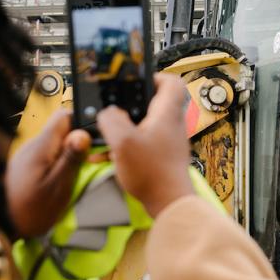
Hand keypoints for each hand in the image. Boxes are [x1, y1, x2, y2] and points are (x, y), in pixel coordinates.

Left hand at [5, 110, 90, 238]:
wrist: (7, 227)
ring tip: (70, 175)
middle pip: (59, 130)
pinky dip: (55, 163)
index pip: (63, 117)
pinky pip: (45, 155)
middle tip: (83, 165)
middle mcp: (31, 146)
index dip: (80, 125)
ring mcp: (25, 155)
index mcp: (41, 147)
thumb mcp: (59, 186)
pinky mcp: (24, 165)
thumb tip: (83, 133)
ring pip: (53, 143)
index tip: (90, 143)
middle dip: (75, 143)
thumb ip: (71, 158)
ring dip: (66, 154)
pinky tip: (57, 180)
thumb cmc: (35, 210)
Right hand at [97, 74, 193, 216]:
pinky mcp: (162, 157)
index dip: (154, 76)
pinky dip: (127, 145)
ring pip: (145, 124)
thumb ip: (111, 120)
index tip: (134, 81)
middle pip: (154, 102)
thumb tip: (107, 112)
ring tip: (107, 132)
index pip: (171, 81)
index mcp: (166, 114)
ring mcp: (168, 141)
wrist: (168, 203)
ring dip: (126, 126)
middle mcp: (171, 125)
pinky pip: (143, 143)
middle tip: (115, 107)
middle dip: (131, 104)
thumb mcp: (122, 142)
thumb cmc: (152, 172)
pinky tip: (107, 156)